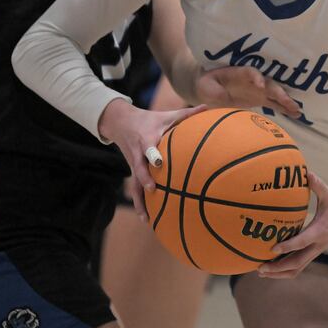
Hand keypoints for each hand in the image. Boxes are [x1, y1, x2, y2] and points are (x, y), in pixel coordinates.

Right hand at [98, 99, 205, 217]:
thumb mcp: (165, 114)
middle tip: (153, 189)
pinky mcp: (133, 172)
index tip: (159, 162)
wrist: (120, 122)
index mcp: (147, 138)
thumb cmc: (149, 119)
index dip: (152, 154)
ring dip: (140, 200)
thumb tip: (207, 107)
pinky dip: (140, 204)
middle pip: (139, 167)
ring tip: (147, 217)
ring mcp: (134, 164)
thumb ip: (186, 114)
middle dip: (144, 178)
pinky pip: (135, 190)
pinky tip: (147, 220)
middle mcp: (138, 153)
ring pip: (135, 184)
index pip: (148, 146)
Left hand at [195, 65, 302, 118]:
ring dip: (286, 101)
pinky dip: (285, 108)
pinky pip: (275, 103)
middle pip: (268, 83)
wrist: (209, 87)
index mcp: (239, 73)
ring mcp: (258, 89)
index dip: (256, 77)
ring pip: (275, 93)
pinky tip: (296, 114)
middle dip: (278, 92)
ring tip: (297, 110)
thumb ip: (214, 90)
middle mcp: (252, 79)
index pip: (250, 72)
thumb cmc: (207, 83)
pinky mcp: (260, 98)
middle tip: (288, 101)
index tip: (261, 86)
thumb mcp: (206, 85)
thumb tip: (223, 97)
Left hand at [257, 172, 327, 278]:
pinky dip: (286, 269)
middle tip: (260, 267)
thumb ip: (318, 185)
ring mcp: (317, 250)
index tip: (272, 249)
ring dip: (280, 272)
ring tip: (262, 272)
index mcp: (320, 231)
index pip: (302, 242)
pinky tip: (273, 268)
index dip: (288, 246)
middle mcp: (318, 244)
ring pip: (298, 268)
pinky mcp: (315, 251)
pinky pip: (300, 265)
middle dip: (278, 267)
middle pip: (297, 263)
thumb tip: (306, 172)